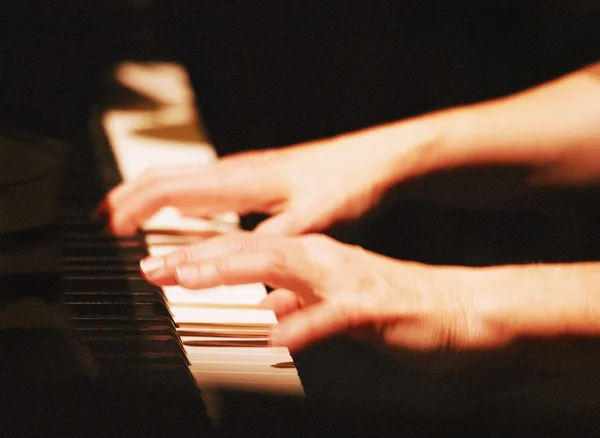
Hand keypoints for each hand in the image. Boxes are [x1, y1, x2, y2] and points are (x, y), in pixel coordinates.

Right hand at [94, 123, 432, 235]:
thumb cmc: (344, 185)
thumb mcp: (312, 221)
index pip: (171, 188)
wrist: (370, 161)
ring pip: (181, 178)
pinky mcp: (254, 177)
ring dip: (147, 195)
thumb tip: (244, 268)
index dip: (134, 207)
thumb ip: (274, 242)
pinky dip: (176, 198)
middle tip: (100, 221)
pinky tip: (180, 213)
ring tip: (126, 218)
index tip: (109, 229)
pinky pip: (201, 185)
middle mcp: (236, 170)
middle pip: (164, 177)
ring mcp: (243, 171)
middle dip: (126, 196)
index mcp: (241, 181)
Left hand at [139, 232, 506, 353]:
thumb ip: (301, 303)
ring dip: (236, 273)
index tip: (162, 266)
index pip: (248, 252)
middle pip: (253, 251)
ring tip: (193, 282)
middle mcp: (324, 260)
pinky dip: (301, 324)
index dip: (202, 257)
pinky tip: (275, 337)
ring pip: (284, 268)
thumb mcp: (335, 304)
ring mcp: (347, 281)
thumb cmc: (395, 307)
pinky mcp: (372, 307)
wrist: (458, 308)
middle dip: (201, 259)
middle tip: (155, 268)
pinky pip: (331, 316)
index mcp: (314, 259)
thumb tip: (267, 312)